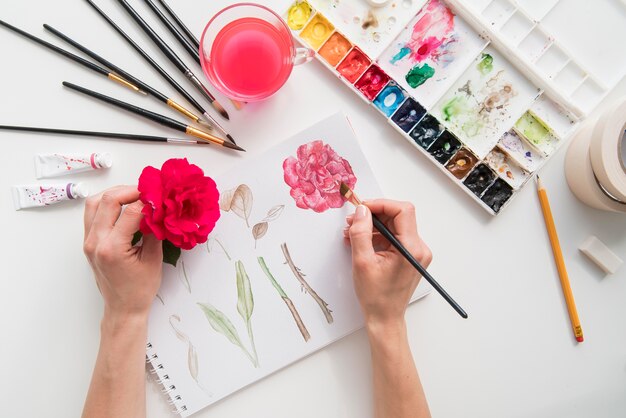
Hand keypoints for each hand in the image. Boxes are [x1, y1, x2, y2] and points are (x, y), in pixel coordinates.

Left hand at [83, 185, 162, 320]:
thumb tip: (158, 208)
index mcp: (112, 248)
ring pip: (94, 203)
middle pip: (108, 200)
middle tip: (148, 191)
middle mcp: (96, 242)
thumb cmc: (140, 289)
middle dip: (130, 190)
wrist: (123, 308)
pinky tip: (123, 206)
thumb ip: (153, 231)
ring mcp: (88, 241)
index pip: (131, 212)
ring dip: (114, 194)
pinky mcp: (88, 242)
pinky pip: (92, 214)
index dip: (148, 201)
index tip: (160, 197)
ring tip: (134, 195)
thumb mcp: (153, 259)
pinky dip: (106, 204)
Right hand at [344, 200, 431, 329]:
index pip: (402, 211)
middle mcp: (418, 248)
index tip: (362, 207)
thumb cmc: (376, 297)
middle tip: (353, 220)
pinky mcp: (410, 256)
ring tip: (352, 233)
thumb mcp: (362, 262)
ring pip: (395, 226)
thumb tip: (361, 211)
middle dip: (374, 215)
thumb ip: (361, 232)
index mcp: (411, 249)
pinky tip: (361, 242)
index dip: (380, 204)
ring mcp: (415, 252)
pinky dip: (378, 236)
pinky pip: (394, 236)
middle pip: (398, 216)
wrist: (385, 318)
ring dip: (373, 226)